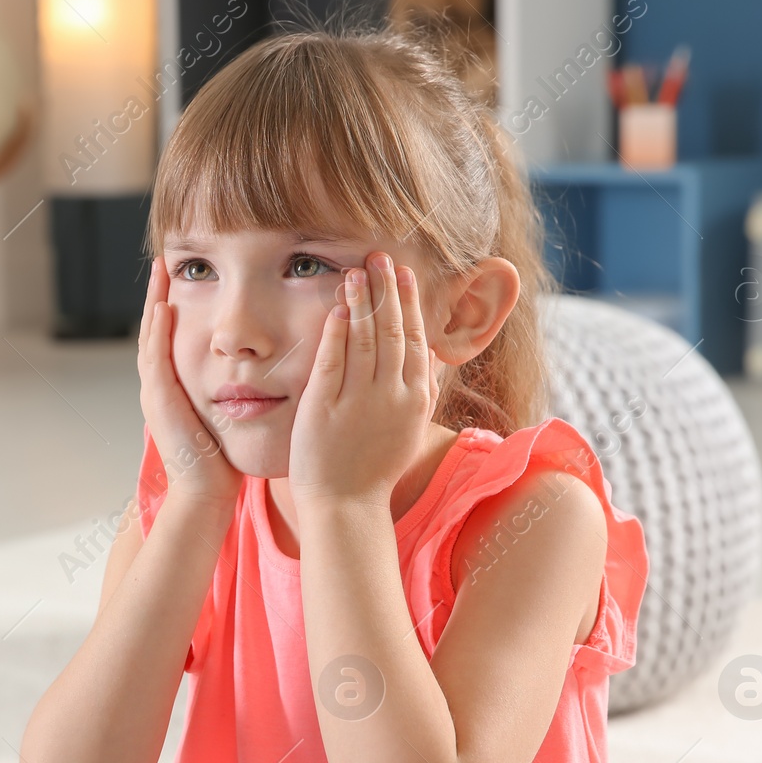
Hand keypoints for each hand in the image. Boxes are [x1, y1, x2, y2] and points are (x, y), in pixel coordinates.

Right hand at [137, 257, 242, 505]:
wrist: (205, 491)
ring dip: (154, 302)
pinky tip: (166, 306)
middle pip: (155, 328)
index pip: (171, 336)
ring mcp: (155, 392)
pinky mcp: (160, 400)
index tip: (183, 277)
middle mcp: (160, 385)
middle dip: (159, 294)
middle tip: (164, 262)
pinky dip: (158, 330)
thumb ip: (231, 391)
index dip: (173, 306)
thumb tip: (255, 371)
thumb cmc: (222, 459)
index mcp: (175, 386)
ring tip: (160, 271)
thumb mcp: (226, 414)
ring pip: (151, 336)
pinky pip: (156, 357)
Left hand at [288, 251, 439, 507]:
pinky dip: (337, 331)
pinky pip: (333, 361)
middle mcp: (392, 397)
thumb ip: (424, 391)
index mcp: (415, 399)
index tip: (405, 274)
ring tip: (357, 270)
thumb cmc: (374, 468)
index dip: (410, 304)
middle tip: (380, 257)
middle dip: (387, 290)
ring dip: (362, 301)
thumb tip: (436, 355)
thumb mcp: (409, 428)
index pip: (416, 340)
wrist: (345, 505)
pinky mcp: (325, 407)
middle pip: (393, 332)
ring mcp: (358, 402)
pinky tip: (337, 306)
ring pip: (365, 340)